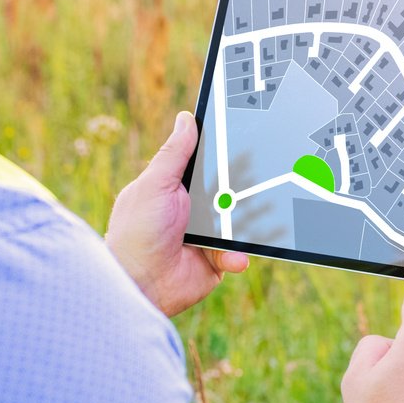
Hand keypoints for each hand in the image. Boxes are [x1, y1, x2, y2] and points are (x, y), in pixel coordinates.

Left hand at [106, 111, 248, 317]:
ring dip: (249, 220)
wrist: (140, 284)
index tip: (246, 136)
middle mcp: (193, 209)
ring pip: (238, 220)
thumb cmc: (137, 231)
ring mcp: (206, 234)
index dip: (224, 153)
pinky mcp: (215, 259)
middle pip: (228, 190)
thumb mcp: (154, 184)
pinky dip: (237, 254)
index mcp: (176, 187)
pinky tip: (232, 255)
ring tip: (261, 216)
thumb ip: (173, 153)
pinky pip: (236, 252)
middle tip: (266, 176)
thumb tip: (185, 118)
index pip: (205, 163)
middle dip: (245, 186)